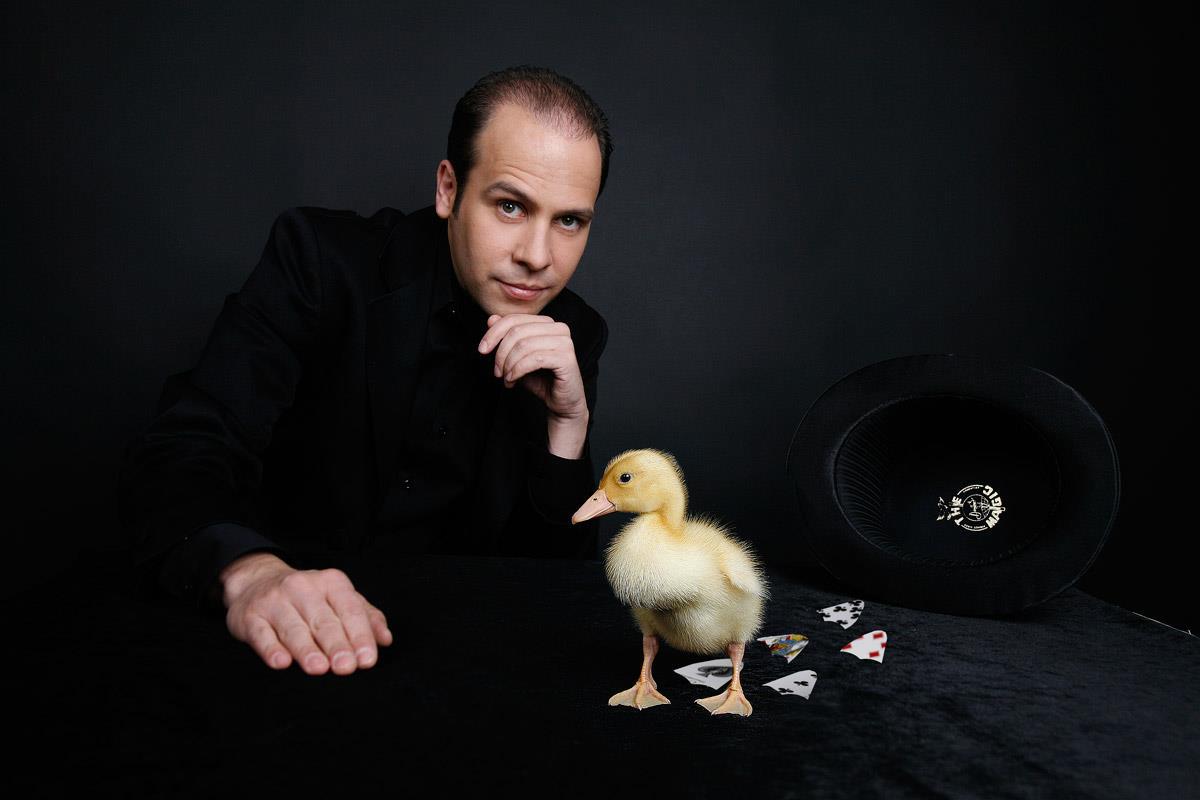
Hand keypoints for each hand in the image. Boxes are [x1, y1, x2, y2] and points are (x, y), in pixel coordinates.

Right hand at [219, 552, 392, 674]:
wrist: (256, 582)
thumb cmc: (307, 598)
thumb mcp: (339, 599)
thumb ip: (365, 617)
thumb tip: (385, 640)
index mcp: (331, 582)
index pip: (349, 609)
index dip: (359, 635)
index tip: (367, 659)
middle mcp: (302, 588)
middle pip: (323, 620)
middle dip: (336, 645)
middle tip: (346, 667)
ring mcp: (274, 601)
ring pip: (293, 628)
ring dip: (307, 649)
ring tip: (319, 668)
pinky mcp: (250, 617)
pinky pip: (262, 635)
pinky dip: (271, 649)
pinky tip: (281, 663)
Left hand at [478, 313, 589, 457]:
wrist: (562, 402)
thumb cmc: (542, 379)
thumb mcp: (518, 356)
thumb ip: (507, 337)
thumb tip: (491, 319)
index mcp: (547, 323)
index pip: (514, 319)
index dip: (493, 333)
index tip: (482, 350)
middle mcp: (558, 328)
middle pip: (517, 331)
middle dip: (501, 353)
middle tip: (497, 371)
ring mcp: (564, 342)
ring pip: (523, 345)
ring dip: (509, 364)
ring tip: (506, 378)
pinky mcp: (566, 358)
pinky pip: (534, 359)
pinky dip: (517, 371)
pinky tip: (513, 380)